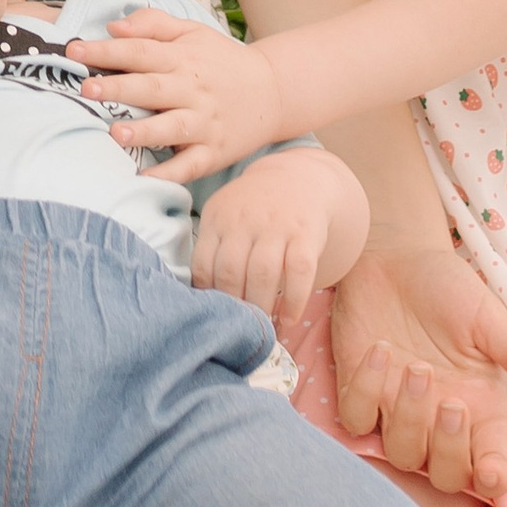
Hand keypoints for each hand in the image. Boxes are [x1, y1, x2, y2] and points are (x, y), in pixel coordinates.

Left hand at [71, 9, 282, 180]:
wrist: (274, 92)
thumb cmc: (221, 61)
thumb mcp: (192, 32)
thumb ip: (153, 25)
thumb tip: (113, 27)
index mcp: (183, 58)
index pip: (140, 51)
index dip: (107, 51)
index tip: (74, 51)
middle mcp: (193, 90)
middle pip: (152, 88)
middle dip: (119, 88)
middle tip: (86, 88)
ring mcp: (205, 123)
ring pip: (172, 127)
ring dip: (144, 131)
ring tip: (115, 133)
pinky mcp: (214, 152)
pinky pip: (191, 165)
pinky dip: (171, 173)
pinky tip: (146, 179)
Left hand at [192, 155, 339, 322]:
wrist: (298, 178)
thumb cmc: (253, 210)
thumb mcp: (224, 214)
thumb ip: (211, 248)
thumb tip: (200, 299)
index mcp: (218, 217)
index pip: (203, 264)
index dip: (207, 296)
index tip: (213, 317)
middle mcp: (245, 220)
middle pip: (231, 272)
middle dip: (233, 307)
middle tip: (238, 329)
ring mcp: (276, 225)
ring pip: (263, 274)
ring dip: (261, 307)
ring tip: (262, 328)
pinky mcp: (305, 233)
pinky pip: (299, 271)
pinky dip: (294, 300)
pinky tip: (289, 319)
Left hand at [329, 241, 506, 506]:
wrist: (393, 254)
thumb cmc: (447, 287)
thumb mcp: (488, 318)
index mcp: (480, 407)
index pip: (492, 465)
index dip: (492, 479)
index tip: (490, 471)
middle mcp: (439, 418)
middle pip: (447, 476)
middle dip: (449, 450)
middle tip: (451, 402)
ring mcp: (397, 409)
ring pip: (401, 454)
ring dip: (409, 418)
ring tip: (415, 366)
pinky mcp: (359, 391)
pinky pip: (357, 420)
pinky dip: (365, 393)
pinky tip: (380, 350)